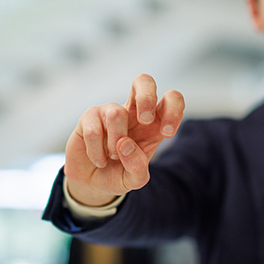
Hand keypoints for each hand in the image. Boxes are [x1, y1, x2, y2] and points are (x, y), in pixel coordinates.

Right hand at [64, 74, 184, 205]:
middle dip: (147, 97)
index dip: (174, 110)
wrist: (92, 182)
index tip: (167, 133)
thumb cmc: (119, 174)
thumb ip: (137, 168)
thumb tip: (125, 145)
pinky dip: (97, 153)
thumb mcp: (134, 179)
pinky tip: (99, 160)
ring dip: (114, 144)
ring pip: (116, 114)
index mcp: (153, 123)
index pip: (171, 100)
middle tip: (144, 121)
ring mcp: (110, 112)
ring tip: (112, 157)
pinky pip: (94, 130)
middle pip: (143, 81)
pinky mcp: (89, 117)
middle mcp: (133, 112)